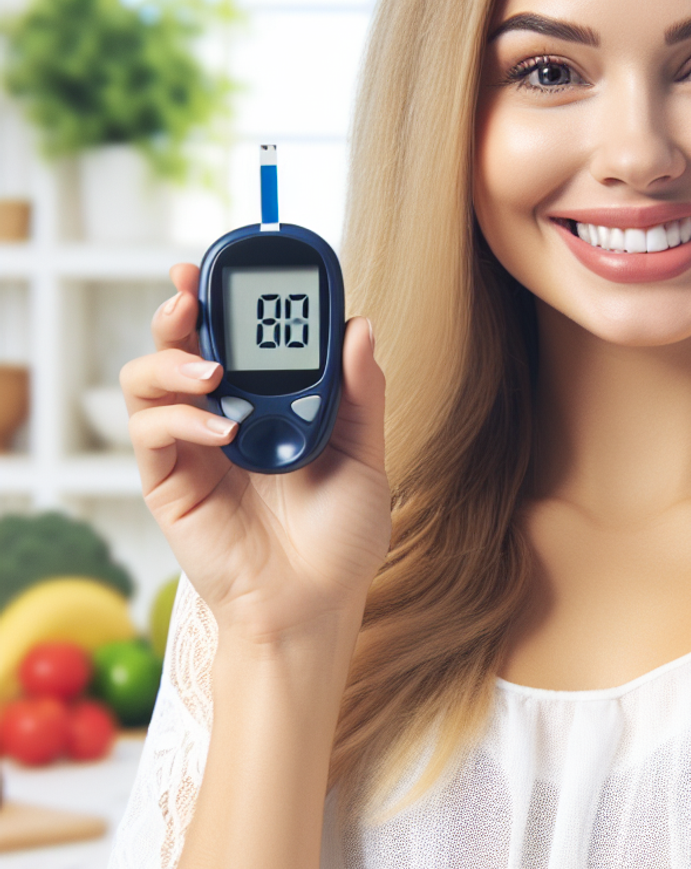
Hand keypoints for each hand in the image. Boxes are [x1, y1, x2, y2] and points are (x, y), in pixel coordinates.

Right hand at [119, 263, 392, 644]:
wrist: (314, 604)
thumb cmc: (341, 537)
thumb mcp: (364, 455)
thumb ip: (360, 393)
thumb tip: (360, 325)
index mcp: (272, 403)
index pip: (240, 336)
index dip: (228, 298)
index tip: (235, 264)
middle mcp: (226, 415)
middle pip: (183, 343)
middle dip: (181, 307)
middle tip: (189, 289)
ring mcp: (193, 446)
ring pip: (148, 378)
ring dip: (171, 358)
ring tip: (211, 368)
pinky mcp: (168, 480)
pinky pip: (150, 431)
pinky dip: (180, 417)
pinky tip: (223, 427)